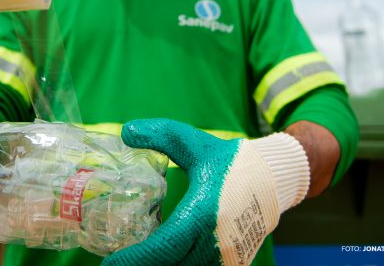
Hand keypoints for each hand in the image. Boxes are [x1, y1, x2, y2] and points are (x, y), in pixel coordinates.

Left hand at [103, 119, 309, 265]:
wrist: (274, 180)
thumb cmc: (231, 162)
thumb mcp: (194, 143)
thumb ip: (160, 135)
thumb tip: (126, 131)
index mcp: (204, 214)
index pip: (163, 248)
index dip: (134, 260)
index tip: (109, 263)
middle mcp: (216, 243)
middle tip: (117, 263)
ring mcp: (228, 259)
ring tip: (137, 261)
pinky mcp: (234, 265)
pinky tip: (164, 260)